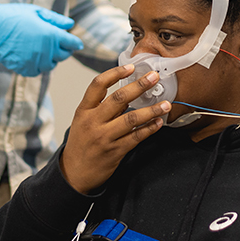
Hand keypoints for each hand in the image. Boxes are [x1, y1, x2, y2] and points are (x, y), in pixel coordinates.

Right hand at [0, 3, 84, 76]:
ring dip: (51, 59)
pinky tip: (33, 57)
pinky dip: (38, 66)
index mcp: (50, 34)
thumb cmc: (15, 16)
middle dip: (64, 50)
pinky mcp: (23, 68)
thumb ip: (56, 20)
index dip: (75, 43)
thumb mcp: (37, 12)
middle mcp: (44, 50)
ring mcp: (33, 61)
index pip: (71, 43)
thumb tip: (71, 25)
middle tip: (59, 44)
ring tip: (45, 50)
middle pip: (63, 55)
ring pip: (50, 65)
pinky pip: (37, 71)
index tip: (77, 44)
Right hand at [59, 64, 171, 193]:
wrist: (73, 173)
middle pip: (119, 98)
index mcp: (83, 111)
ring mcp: (104, 137)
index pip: (98, 85)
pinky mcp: (114, 151)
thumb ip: (102, 107)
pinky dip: (149, 129)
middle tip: (154, 78)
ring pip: (131, 119)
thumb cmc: (81, 144)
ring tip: (166, 104)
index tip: (131, 66)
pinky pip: (136, 137)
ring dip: (151, 110)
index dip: (115, 73)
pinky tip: (158, 123)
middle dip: (139, 86)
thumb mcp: (83, 122)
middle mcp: (92, 122)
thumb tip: (128, 92)